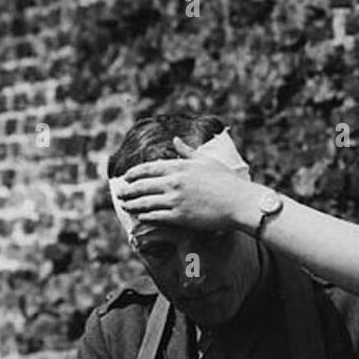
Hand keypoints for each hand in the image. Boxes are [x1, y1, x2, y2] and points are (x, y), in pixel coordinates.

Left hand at [116, 137, 256, 233]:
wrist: (239, 202)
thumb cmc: (227, 181)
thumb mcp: (206, 161)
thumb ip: (188, 152)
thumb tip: (175, 140)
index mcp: (179, 166)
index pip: (148, 168)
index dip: (134, 174)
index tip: (125, 177)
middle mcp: (174, 181)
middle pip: (142, 185)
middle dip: (128, 190)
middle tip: (119, 193)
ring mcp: (175, 199)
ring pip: (145, 202)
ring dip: (133, 205)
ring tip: (125, 206)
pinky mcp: (180, 216)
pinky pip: (155, 216)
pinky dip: (146, 217)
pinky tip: (140, 218)